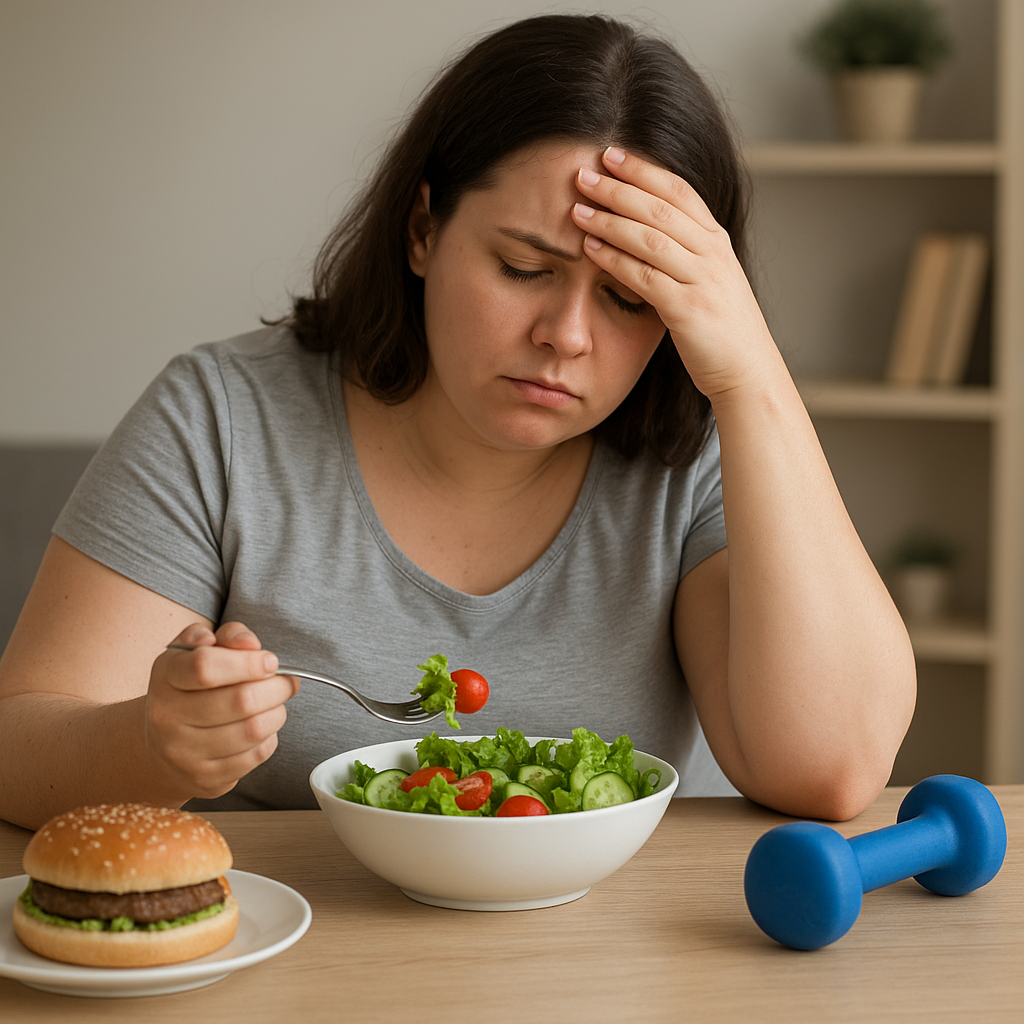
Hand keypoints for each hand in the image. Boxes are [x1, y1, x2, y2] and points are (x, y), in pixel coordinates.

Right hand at [145, 622, 299, 800]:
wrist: (160, 745)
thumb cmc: (189, 688)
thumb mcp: (197, 652)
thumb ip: (226, 636)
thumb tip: (249, 643)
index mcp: (165, 678)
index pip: (205, 667)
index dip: (248, 662)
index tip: (270, 661)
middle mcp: (168, 718)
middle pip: (241, 701)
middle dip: (277, 687)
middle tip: (286, 681)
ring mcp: (185, 753)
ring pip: (254, 729)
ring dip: (277, 712)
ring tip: (275, 703)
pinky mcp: (206, 779)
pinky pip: (256, 755)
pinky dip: (270, 737)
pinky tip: (262, 727)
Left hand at [572, 147, 778, 400]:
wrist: (748, 371)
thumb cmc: (721, 330)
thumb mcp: (708, 280)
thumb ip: (684, 254)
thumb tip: (644, 231)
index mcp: (716, 240)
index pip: (678, 190)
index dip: (644, 169)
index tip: (612, 154)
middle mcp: (712, 253)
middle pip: (659, 207)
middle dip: (618, 187)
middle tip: (582, 173)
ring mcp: (702, 279)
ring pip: (650, 237)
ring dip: (609, 220)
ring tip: (578, 210)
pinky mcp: (688, 308)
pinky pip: (645, 276)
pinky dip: (615, 259)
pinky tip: (590, 249)